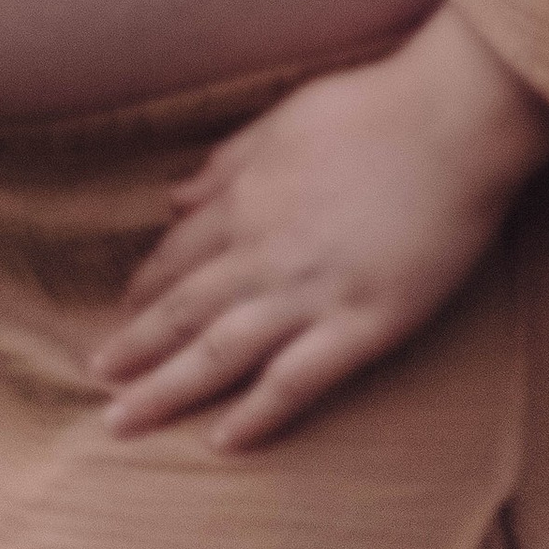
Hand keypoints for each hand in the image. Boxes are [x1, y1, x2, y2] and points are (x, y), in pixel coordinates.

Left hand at [94, 8, 548, 451]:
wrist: (453, 122)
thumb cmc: (374, 108)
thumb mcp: (284, 119)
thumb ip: (227, 162)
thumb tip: (175, 195)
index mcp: (247, 199)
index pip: (178, 256)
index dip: (146, 289)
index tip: (122, 314)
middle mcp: (264, 252)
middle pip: (183, 312)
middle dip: (134, 350)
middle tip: (96, 381)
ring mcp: (311, 293)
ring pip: (220, 353)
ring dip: (166, 389)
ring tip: (123, 420)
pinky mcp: (362, 325)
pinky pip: (296, 381)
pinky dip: (256, 415)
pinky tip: (222, 441)